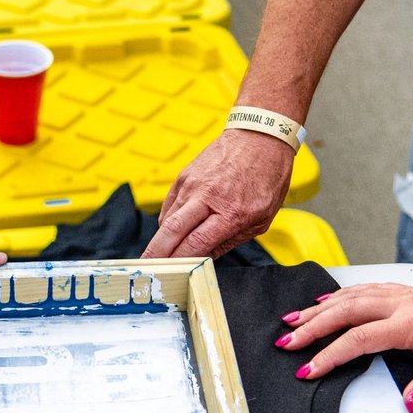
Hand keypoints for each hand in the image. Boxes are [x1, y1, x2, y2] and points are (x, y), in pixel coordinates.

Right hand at [142, 130, 294, 258]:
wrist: (260, 136)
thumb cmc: (266, 177)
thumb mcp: (261, 218)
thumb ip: (230, 240)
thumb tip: (204, 259)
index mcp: (231, 211)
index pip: (195, 243)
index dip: (179, 262)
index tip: (170, 277)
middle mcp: (207, 196)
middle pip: (171, 231)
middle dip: (155, 255)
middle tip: (146, 271)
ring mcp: (192, 184)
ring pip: (167, 219)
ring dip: (160, 240)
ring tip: (157, 257)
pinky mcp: (184, 175)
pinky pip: (170, 205)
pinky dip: (167, 222)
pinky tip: (170, 233)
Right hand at [278, 283, 412, 410]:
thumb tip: (407, 402)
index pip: (359, 340)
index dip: (329, 356)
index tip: (308, 370)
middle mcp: (403, 304)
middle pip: (345, 312)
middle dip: (310, 327)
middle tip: (285, 341)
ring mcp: (404, 295)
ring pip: (352, 297)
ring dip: (319, 308)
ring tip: (293, 319)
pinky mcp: (409, 293)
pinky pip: (366, 290)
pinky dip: (341, 295)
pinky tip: (328, 300)